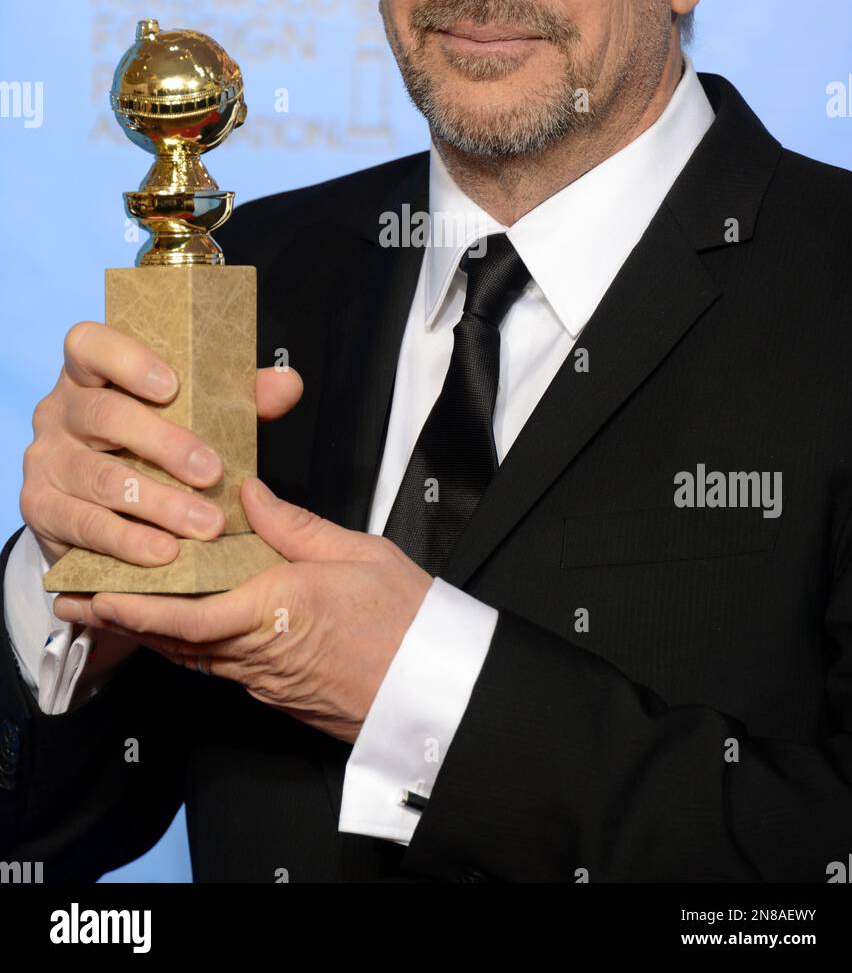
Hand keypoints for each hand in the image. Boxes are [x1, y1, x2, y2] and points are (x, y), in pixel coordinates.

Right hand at [20, 320, 302, 568]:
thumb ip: (238, 399)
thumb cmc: (153, 447)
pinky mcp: (40, 509)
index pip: (90, 344)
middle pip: (104, 415)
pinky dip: (128, 541)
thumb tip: (288, 383)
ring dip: (158, 503)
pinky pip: (85, 525)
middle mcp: (60, 410)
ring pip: (100, 478)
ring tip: (205, 524)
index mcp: (92, 373)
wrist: (99, 509)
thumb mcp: (194, 417)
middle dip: (163, 444)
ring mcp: (46, 460)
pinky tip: (164, 552)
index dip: (127, 360)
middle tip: (211, 470)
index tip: (172, 386)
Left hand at [54, 477, 433, 744]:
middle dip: (124, 619)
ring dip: (150, 632)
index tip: (99, 592)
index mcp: (275, 610)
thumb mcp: (357, 553)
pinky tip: (179, 625)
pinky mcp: (276, 692)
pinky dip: (187, 644)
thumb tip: (252, 493)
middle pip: (174, 640)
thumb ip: (295, 525)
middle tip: (80, 600)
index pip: (187, 615)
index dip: (137, 607)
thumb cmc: (406, 621)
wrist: (437, 687)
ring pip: (192, 655)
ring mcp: (264, 679)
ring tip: (114, 608)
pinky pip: (217, 667)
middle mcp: (258, 653)